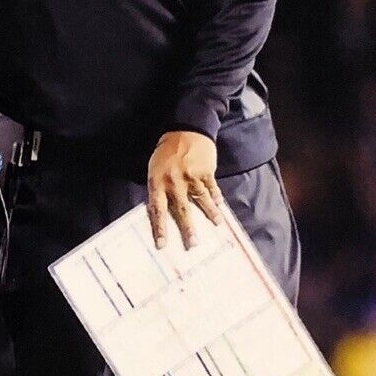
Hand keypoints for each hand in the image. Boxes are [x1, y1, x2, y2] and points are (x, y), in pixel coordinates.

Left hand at [147, 129, 221, 248]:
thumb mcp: (155, 169)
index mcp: (157, 183)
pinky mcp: (206, 171)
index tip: (162, 245)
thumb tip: (164, 212)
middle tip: (192, 244)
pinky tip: (220, 205)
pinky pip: (211, 188)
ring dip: (210, 214)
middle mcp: (174, 182)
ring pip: (201, 200)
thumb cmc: (166, 153)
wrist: (185, 130)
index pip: (157, 210)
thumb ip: (159, 190)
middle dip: (187, 228)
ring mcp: (191, 177)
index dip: (160, 229)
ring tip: (217, 225)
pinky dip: (216, 197)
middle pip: (181, 210)